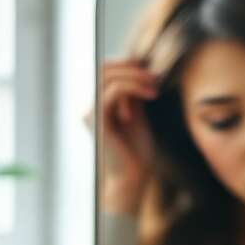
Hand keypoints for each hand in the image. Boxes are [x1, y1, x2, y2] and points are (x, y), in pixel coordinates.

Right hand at [86, 59, 157, 215]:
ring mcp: (91, 112)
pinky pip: (113, 91)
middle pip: (103, 69)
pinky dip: (133, 87)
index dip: (127, 66)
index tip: (152, 74)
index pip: (106, 72)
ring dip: (134, 75)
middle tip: (154, 76)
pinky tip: (151, 94)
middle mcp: (90, 107)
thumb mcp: (139, 116)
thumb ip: (135, 95)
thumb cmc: (137, 152)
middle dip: (130, 67)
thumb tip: (141, 72)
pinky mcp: (98, 120)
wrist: (132, 179)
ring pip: (107, 76)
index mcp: (98, 106)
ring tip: (154, 84)